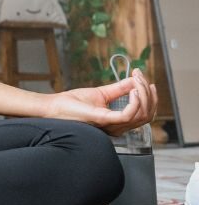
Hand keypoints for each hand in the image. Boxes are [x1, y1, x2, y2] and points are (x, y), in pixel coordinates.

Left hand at [43, 68, 157, 136]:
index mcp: (118, 121)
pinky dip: (135, 102)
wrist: (55, 107)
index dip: (149, 96)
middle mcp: (118, 127)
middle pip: (147, 115)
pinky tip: (133, 91)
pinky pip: (128, 115)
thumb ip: (119, 89)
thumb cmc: (73, 103)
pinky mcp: (104, 120)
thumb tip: (134, 80)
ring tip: (137, 80)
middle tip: (142, 77)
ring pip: (141, 115)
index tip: (143, 77)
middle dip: (149, 95)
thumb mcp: (101, 93)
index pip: (144, 113)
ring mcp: (112, 125)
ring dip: (143, 95)